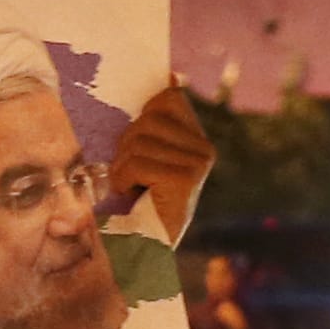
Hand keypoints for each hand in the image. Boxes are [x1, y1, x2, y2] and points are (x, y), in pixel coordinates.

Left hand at [105, 84, 214, 242]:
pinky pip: (136, 161)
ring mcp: (197, 163)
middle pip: (149, 117)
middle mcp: (205, 150)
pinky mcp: (183, 178)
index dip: (148, 109)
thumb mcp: (147, 154)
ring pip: (139, 139)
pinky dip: (124, 179)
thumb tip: (173, 73)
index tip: (141, 135)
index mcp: (198, 141)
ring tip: (135, 188)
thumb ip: (155, 121)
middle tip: (135, 176)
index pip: (169, 98)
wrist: (143, 255)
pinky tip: (135, 196)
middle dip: (129, 145)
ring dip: (124, 165)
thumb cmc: (138, 206)